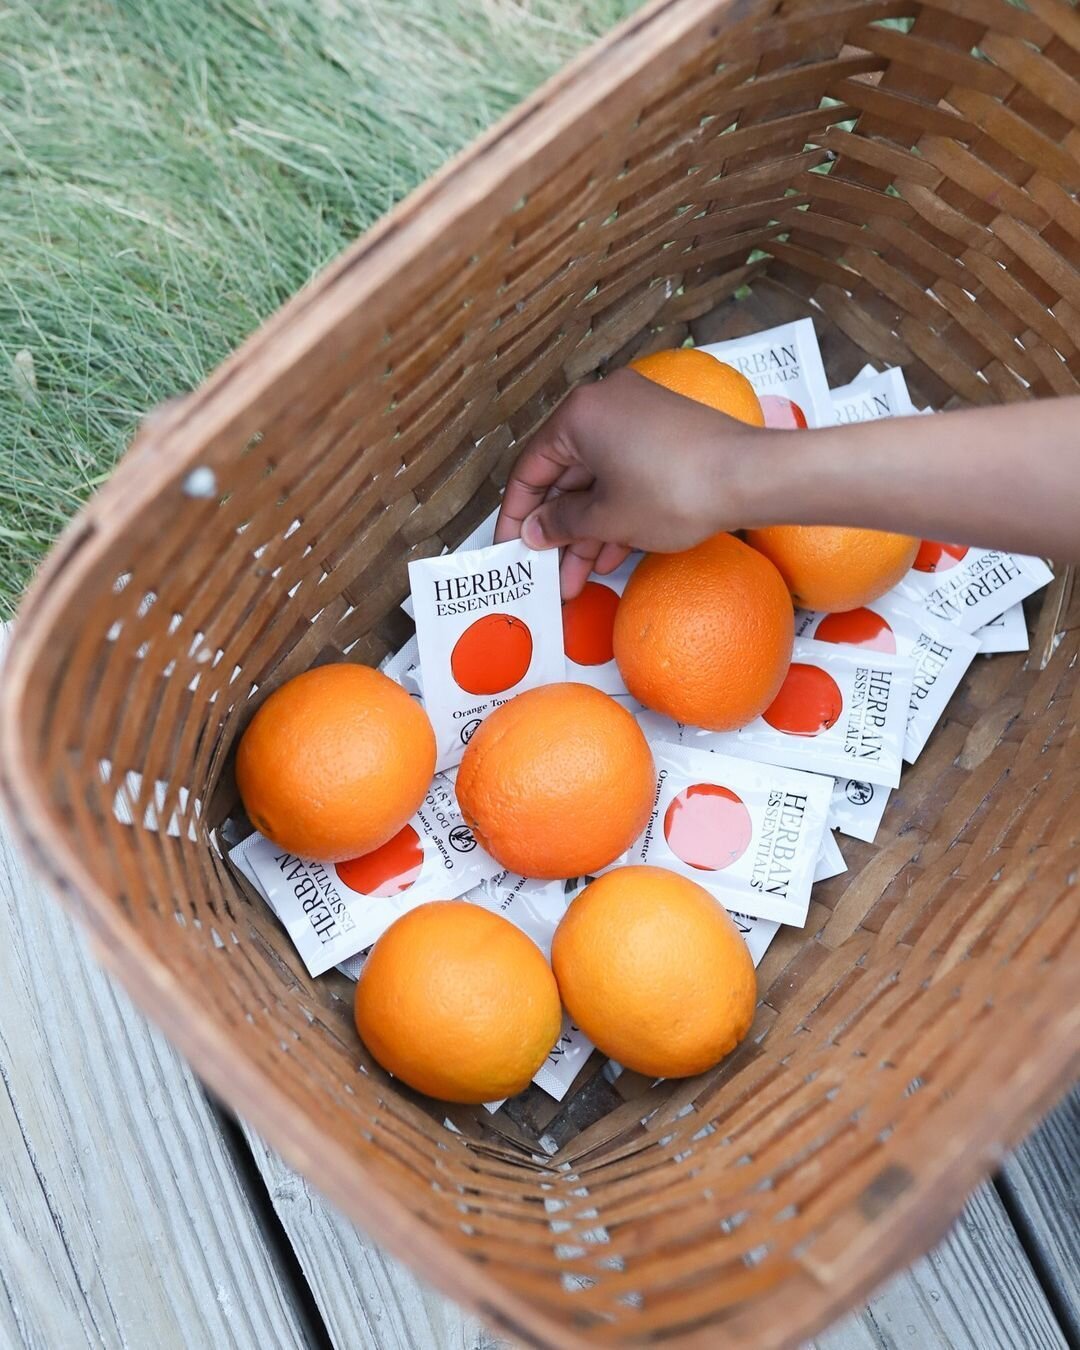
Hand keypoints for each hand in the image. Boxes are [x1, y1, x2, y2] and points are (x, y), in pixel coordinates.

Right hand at [493, 368, 763, 596]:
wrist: (751, 476)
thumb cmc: (676, 490)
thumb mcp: (607, 518)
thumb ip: (562, 524)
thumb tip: (535, 530)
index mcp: (580, 414)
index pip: (531, 468)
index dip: (517, 514)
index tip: (510, 547)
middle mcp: (606, 404)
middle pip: (566, 475)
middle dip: (558, 530)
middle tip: (547, 571)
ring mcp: (639, 417)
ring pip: (599, 479)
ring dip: (587, 529)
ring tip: (578, 577)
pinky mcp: (666, 434)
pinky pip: (627, 473)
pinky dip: (616, 510)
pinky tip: (609, 553)